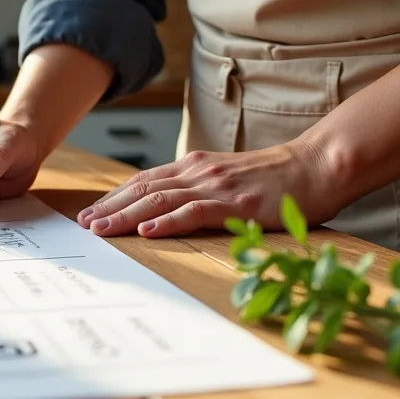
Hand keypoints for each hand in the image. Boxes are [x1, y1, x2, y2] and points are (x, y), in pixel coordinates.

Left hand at [77, 139, 340, 237]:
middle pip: (143, 190)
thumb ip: (198, 188)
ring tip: (101, 229)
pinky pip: (194, 213)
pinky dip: (167, 223)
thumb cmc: (275, 178)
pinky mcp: (237, 205)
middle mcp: (199, 172)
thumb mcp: (227, 178)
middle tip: (83, 225)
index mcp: (195, 166)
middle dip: (110, 208)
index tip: (90, 213)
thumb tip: (168, 208)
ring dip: (126, 216)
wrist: (317, 166)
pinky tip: (146, 232)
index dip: (114, 197)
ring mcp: (217, 187)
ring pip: (160, 201)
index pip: (144, 181)